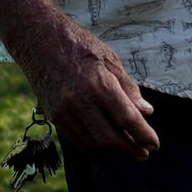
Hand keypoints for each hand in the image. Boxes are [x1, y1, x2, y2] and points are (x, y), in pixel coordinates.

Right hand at [24, 16, 160, 163]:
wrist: (38, 38)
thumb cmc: (78, 44)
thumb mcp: (110, 58)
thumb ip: (129, 88)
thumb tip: (147, 112)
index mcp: (99, 84)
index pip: (127, 118)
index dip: (143, 135)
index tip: (154, 144)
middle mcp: (80, 101)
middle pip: (109, 138)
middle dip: (130, 149)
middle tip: (143, 153)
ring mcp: (63, 111)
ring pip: (92, 142)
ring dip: (112, 148)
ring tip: (127, 146)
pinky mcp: (53, 115)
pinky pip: (76, 138)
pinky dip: (93, 143)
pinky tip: (104, 140)